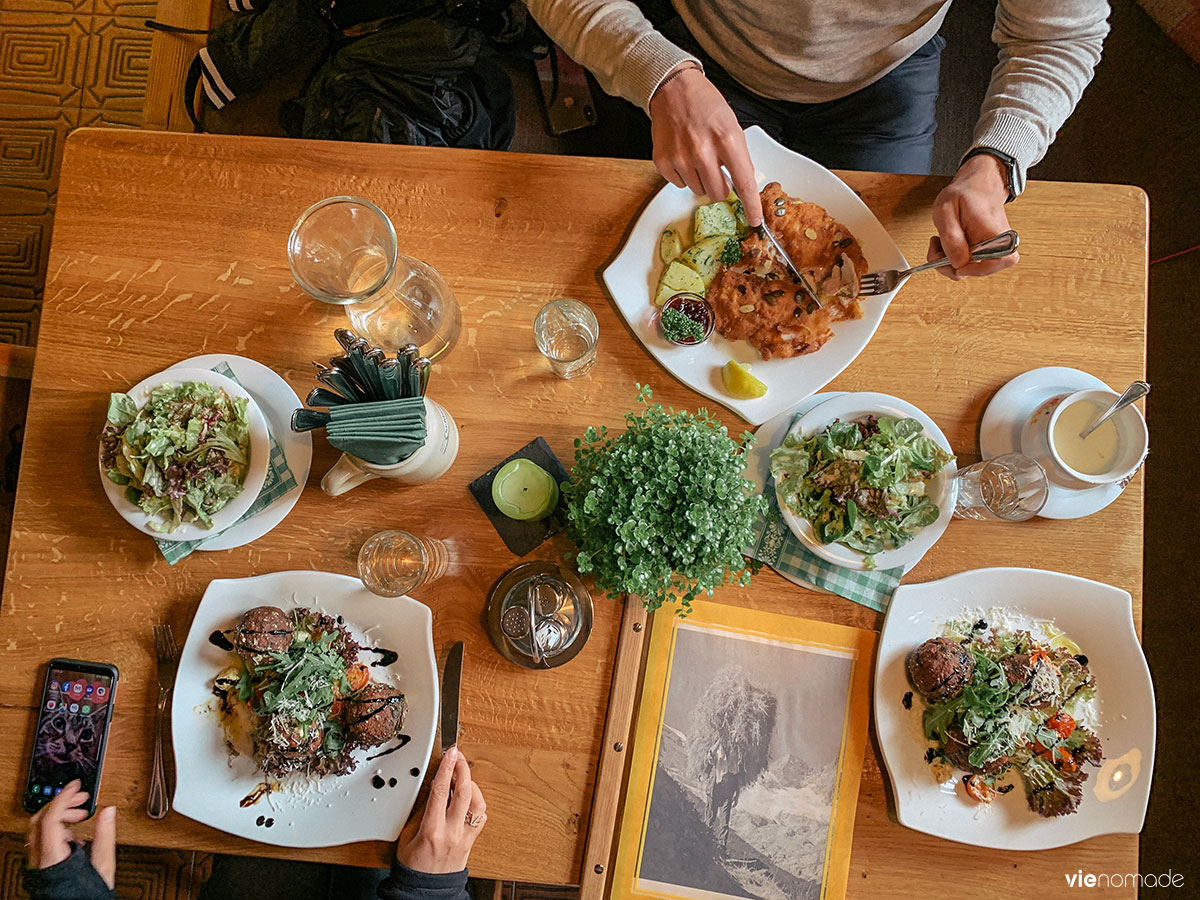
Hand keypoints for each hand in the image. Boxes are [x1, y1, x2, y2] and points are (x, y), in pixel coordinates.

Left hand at [27, 780, 116, 889]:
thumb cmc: (84, 897)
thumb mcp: (102, 866)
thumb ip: (105, 837)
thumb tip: (108, 812)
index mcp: (53, 855)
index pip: (51, 817)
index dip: (63, 796)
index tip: (76, 785)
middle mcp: (39, 859)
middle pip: (40, 819)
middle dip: (61, 803)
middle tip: (81, 796)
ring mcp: (37, 863)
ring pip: (38, 830)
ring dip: (58, 816)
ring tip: (81, 814)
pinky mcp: (40, 867)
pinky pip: (42, 841)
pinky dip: (57, 830)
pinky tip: (75, 834)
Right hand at [396, 747, 485, 874]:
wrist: (426, 890)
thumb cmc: (413, 866)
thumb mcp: (407, 836)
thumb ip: (420, 811)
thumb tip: (432, 788)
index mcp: (432, 830)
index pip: (441, 791)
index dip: (446, 768)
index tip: (450, 752)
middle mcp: (452, 832)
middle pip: (464, 792)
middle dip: (463, 769)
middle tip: (458, 756)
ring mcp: (465, 837)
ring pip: (478, 802)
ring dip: (471, 785)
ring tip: (462, 778)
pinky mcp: (472, 841)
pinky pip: (480, 816)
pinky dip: (476, 802)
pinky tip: (467, 797)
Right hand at [649, 64, 762, 225]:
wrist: (674, 89)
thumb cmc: (706, 105)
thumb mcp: (732, 126)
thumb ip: (739, 156)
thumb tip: (743, 186)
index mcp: (727, 140)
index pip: (744, 183)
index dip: (751, 205)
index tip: (755, 220)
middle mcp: (703, 151)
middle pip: (718, 193)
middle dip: (721, 186)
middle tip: (717, 168)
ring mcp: (681, 158)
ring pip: (699, 190)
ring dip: (701, 178)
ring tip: (697, 155)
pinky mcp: (664, 161)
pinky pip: (680, 184)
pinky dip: (684, 174)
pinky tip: (683, 154)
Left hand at [928, 153, 1018, 279]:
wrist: (978, 187)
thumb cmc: (964, 195)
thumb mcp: (946, 210)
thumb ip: (951, 238)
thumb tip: (958, 263)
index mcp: (996, 235)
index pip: (987, 266)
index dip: (963, 268)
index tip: (945, 257)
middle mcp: (1002, 246)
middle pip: (975, 272)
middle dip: (949, 265)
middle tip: (936, 247)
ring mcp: (996, 251)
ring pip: (969, 271)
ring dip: (949, 261)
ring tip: (941, 241)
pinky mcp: (988, 253)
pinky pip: (969, 265)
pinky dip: (953, 258)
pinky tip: (948, 244)